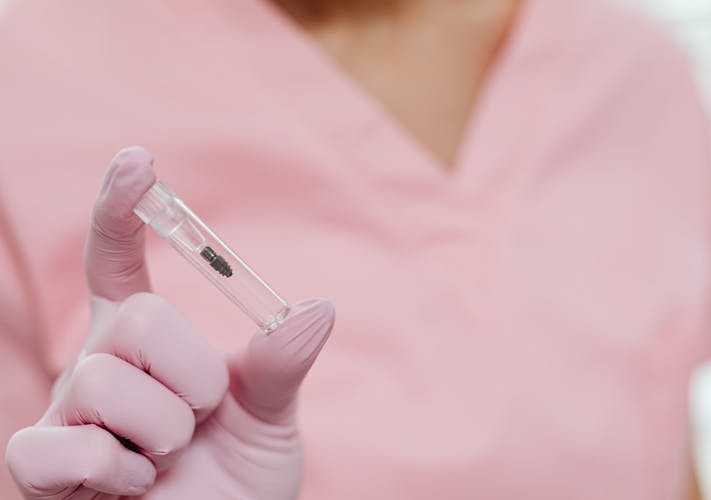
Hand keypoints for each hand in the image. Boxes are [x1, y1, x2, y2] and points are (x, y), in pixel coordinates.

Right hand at [6, 147, 333, 498]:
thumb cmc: (236, 482)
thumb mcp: (270, 419)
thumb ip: (281, 365)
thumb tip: (317, 308)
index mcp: (148, 344)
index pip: (119, 261)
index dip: (121, 209)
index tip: (139, 161)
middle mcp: (98, 366)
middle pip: (137, 321)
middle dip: (192, 376)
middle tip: (200, 419)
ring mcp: (66, 416)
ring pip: (103, 383)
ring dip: (163, 432)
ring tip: (167, 461)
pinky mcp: (41, 471)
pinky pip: (62, 450)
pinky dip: (115, 472)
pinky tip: (131, 488)